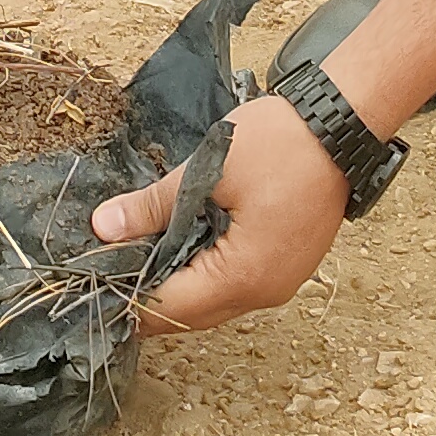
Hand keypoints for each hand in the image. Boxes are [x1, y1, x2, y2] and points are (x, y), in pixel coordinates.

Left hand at [88, 97, 346, 334]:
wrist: (343, 122)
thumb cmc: (280, 144)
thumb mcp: (207, 170)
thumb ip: (153, 206)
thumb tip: (104, 228)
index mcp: (243, 277)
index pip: (170, 309)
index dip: (127, 299)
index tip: (92, 283)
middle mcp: (264, 292)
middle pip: (192, 314)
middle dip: (149, 296)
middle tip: (107, 268)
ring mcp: (280, 281)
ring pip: (214, 301)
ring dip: (177, 284)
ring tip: (137, 254)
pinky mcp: (287, 264)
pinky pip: (236, 283)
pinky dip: (204, 272)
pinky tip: (180, 244)